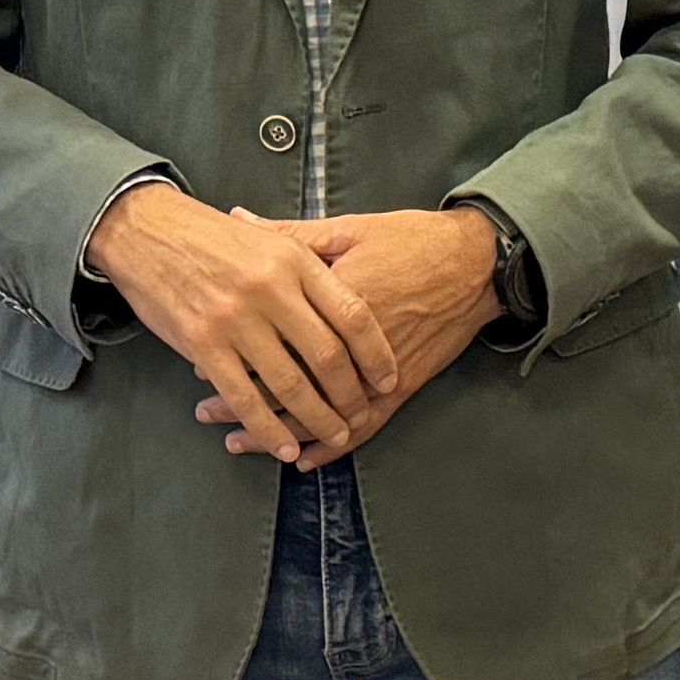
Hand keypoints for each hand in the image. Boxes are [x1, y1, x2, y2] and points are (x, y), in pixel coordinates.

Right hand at [93, 181, 399, 466]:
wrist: (145, 230)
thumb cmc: (211, 235)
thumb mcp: (269, 235)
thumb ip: (311, 258)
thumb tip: (356, 282)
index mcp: (294, 262)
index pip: (352, 315)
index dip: (377, 353)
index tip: (389, 378)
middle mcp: (270, 291)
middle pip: (327, 355)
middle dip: (351, 394)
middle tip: (362, 414)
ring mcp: (235, 320)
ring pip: (289, 382)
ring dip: (317, 417)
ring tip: (335, 435)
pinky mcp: (203, 344)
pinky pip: (244, 396)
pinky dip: (267, 427)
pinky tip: (284, 446)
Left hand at [190, 205, 502, 459]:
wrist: (478, 263)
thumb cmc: (412, 239)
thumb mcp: (348, 229)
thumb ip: (290, 234)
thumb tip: (237, 218)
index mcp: (334, 300)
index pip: (274, 335)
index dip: (236, 351)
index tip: (202, 357)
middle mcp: (354, 345)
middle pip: (289, 383)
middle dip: (243, 401)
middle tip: (206, 408)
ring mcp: (379, 373)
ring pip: (320, 415)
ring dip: (277, 433)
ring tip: (238, 440)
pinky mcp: (403, 388)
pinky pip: (363, 427)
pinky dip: (331, 449)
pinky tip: (301, 461)